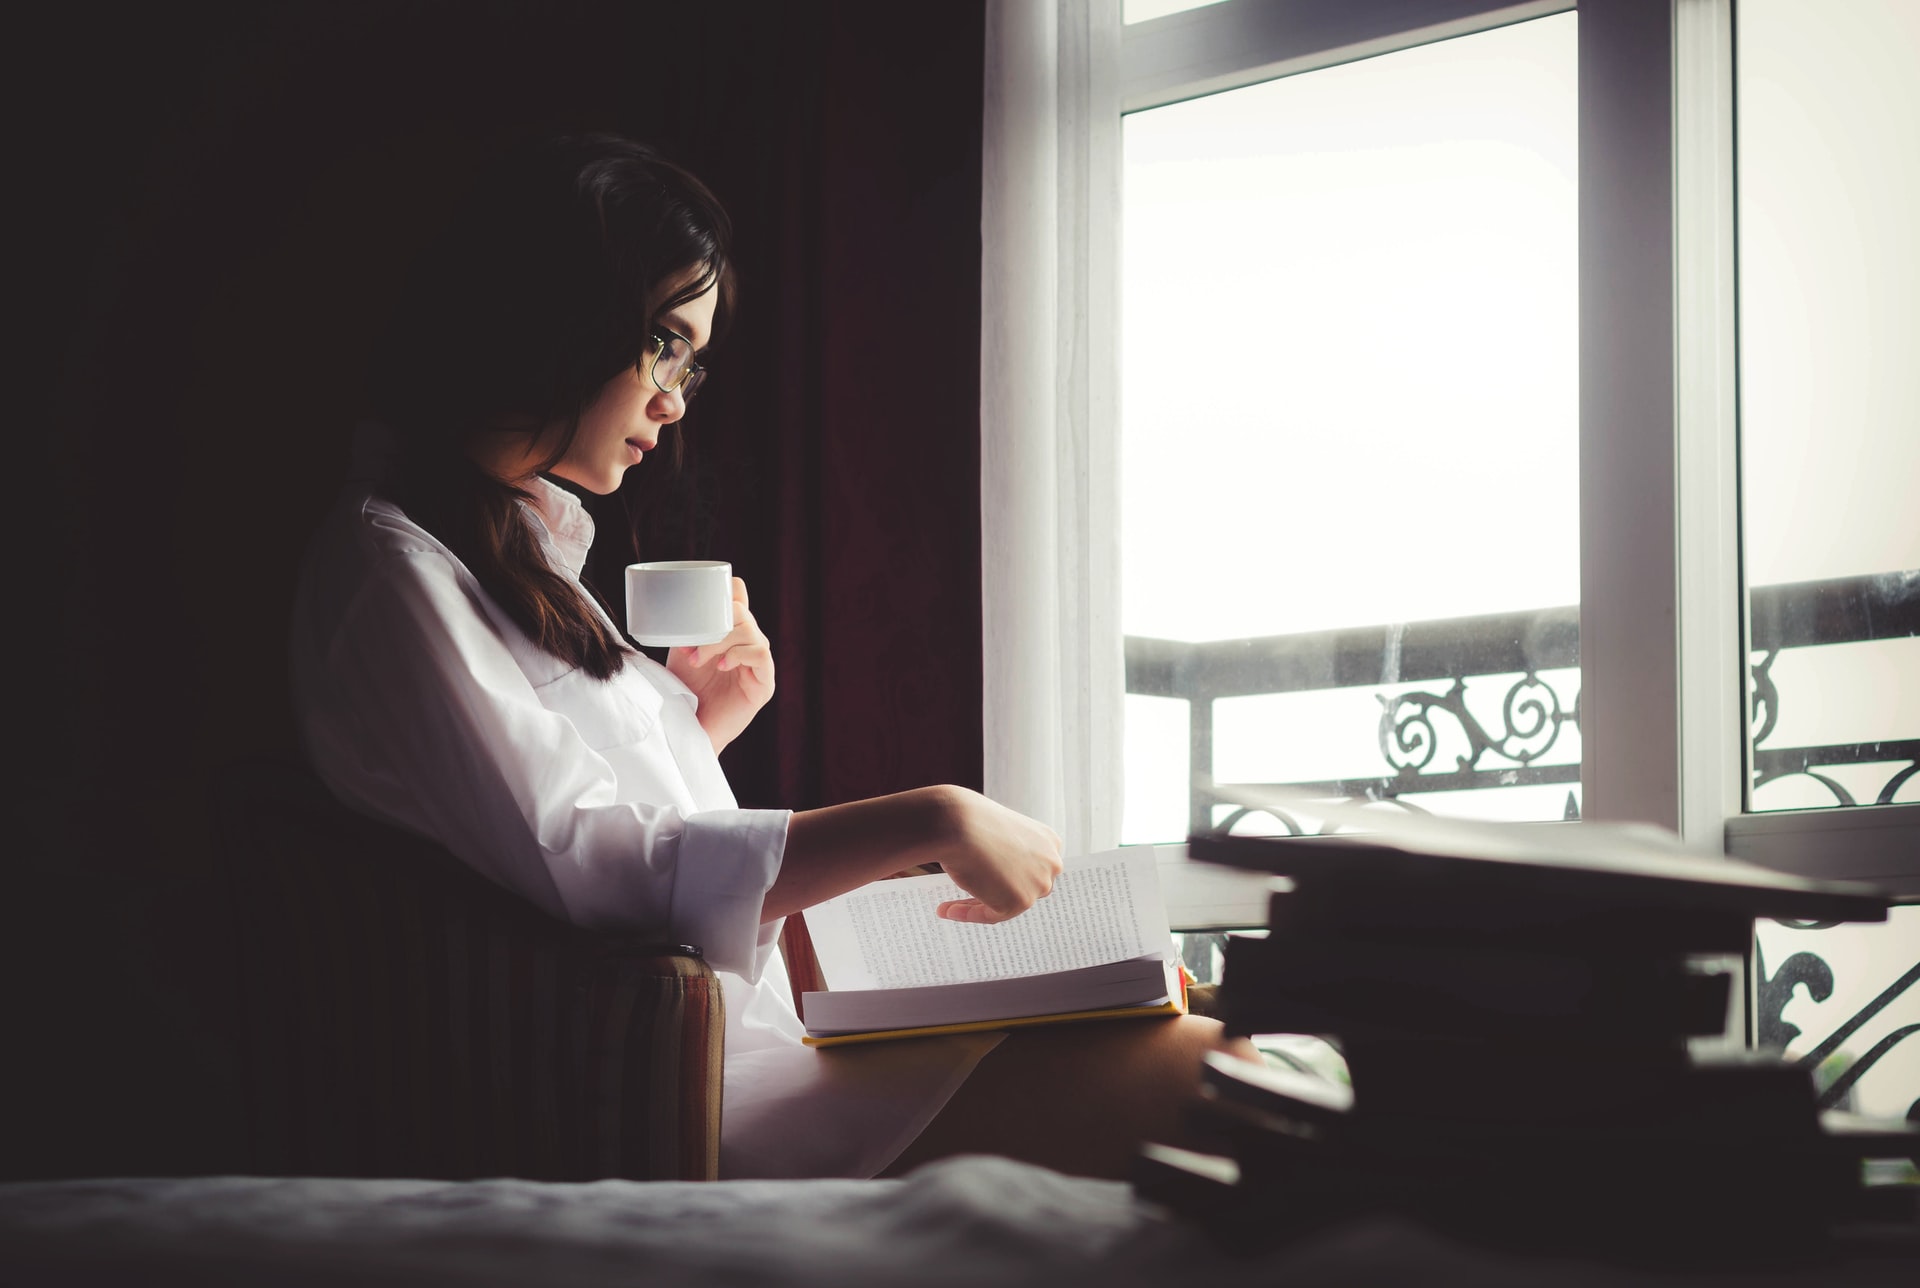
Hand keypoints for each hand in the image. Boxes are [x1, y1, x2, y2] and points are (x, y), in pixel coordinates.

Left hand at [665, 577, 774, 753]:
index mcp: (732, 636)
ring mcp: (759, 666)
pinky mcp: (764, 685)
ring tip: (699, 660)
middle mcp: (749, 646)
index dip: (728, 592)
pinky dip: (739, 655)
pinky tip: (722, 666)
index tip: (703, 601)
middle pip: (744, 613)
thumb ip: (689, 628)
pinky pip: (760, 654)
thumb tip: (679, 602)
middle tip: (692, 646)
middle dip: (716, 624)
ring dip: (721, 642)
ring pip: (751, 632)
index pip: (740, 600)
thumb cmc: (684, 693)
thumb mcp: (683, 651)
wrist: (688, 730)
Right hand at [927, 787, 1063, 923]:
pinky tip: (946, 910)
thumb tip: (996, 877)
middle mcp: (1051, 863)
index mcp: (1049, 841)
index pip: (1031, 869)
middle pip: (1024, 889)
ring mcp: (1038, 883)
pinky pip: (990, 915)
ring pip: (1006, 903)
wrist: (957, 821)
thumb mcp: (994, 833)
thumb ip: (1004, 854)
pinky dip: (967, 914)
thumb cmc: (969, 820)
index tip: (983, 881)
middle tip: (966, 899)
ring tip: (949, 908)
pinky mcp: (1020, 902)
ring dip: (976, 906)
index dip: (1005, 878)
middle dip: (995, 894)